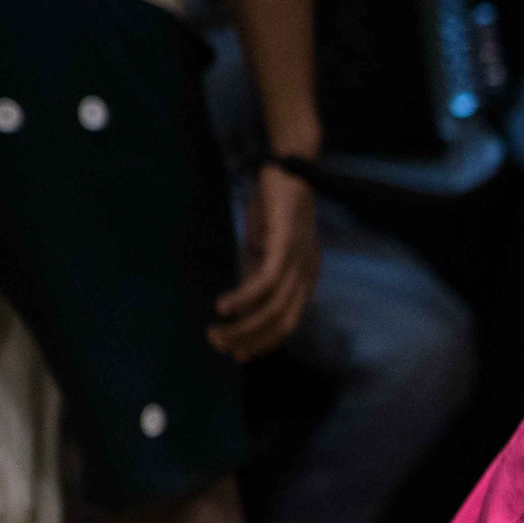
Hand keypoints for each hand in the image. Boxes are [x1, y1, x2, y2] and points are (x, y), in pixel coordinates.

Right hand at [209, 159, 318, 360]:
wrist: (289, 168)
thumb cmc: (275, 208)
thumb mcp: (263, 248)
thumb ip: (257, 274)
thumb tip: (242, 305)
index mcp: (305, 279)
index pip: (288, 323)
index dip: (263, 343)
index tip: (237, 354)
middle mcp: (307, 275)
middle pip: (282, 323)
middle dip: (250, 340)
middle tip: (218, 344)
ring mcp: (300, 261)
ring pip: (273, 308)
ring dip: (242, 325)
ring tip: (215, 330)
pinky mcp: (286, 245)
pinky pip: (265, 282)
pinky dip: (243, 298)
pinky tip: (223, 306)